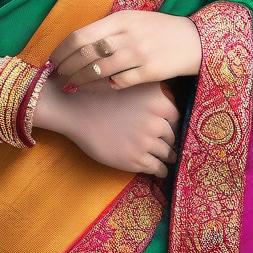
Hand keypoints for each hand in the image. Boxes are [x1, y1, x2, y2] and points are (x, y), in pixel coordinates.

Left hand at [50, 10, 201, 93]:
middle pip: (86, 53)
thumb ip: (108, 29)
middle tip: (58, 75)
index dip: (63, 50)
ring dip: (80, 79)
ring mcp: (140, 54)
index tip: (53, 60)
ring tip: (71, 84)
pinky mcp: (151, 72)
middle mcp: (128, 35)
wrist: (194, 40)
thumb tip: (78, 43)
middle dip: (67, 66)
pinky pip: (119, 83)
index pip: (81, 35)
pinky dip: (104, 87)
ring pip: (99, 70)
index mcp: (120, 18)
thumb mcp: (133, 19)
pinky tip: (96, 89)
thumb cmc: (158, 30)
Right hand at [58, 79, 180, 178]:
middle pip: (172, 135)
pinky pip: (158, 168)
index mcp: (157, 99)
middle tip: (164, 143)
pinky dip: (160, 170)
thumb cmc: (100, 94)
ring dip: (166, 156)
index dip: (170, 123)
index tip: (166, 127)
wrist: (76, 110)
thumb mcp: (130, 83)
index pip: (176, 116)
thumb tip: (169, 101)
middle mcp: (156, 120)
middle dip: (168, 140)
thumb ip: (151, 91)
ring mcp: (146, 141)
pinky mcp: (136, 159)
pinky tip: (157, 169)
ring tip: (164, 158)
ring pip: (167, 153)